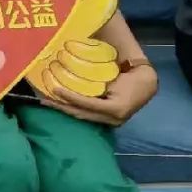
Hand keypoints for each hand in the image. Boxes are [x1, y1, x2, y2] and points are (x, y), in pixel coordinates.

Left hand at [39, 64, 157, 125]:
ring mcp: (110, 122)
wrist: (147, 85)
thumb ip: (96, 81)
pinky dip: (73, 109)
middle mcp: (111, 119)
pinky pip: (87, 115)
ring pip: (83, 116)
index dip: (69, 97)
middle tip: (43, 100)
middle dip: (62, 107)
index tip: (54, 89)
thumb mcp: (115, 78)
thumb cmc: (132, 78)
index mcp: (115, 109)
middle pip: (81, 114)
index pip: (86, 104)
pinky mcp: (107, 120)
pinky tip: (61, 104)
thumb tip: (74, 70)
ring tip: (48, 102)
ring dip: (65, 109)